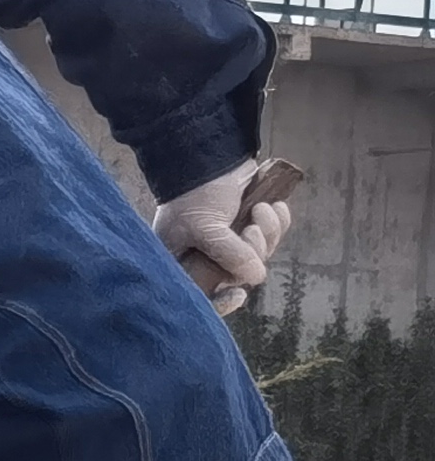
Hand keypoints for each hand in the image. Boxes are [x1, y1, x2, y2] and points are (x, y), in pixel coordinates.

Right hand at [152, 159, 294, 315]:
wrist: (212, 157)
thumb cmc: (194, 194)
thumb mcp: (204, 226)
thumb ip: (228, 254)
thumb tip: (256, 277)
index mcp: (181, 263)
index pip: (200, 295)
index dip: (220, 303)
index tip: (238, 294)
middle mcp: (204, 258)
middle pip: (239, 275)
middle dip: (252, 252)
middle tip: (249, 230)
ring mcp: (230, 243)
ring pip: (260, 255)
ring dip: (268, 232)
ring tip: (260, 209)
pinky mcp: (250, 227)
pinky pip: (274, 236)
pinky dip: (278, 222)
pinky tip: (273, 206)